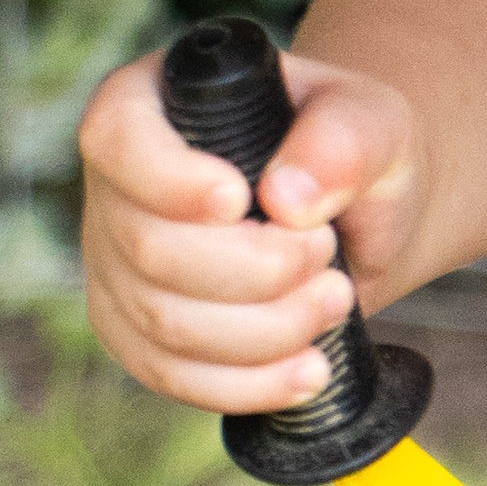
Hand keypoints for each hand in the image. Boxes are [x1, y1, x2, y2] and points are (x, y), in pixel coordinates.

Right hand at [78, 45, 425, 416]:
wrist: (357, 218)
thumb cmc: (349, 153)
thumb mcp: (370, 122)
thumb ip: (342, 141)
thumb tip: (288, 199)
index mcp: (153, 102)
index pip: (116, 136)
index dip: (170, 181)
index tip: (241, 200)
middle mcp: (117, 184)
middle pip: (149, 250)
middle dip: (257, 271)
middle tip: (327, 255)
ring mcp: (116, 263)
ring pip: (162, 324)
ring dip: (265, 330)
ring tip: (333, 300)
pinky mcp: (136, 333)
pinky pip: (171, 376)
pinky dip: (247, 383)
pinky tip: (308, 370)